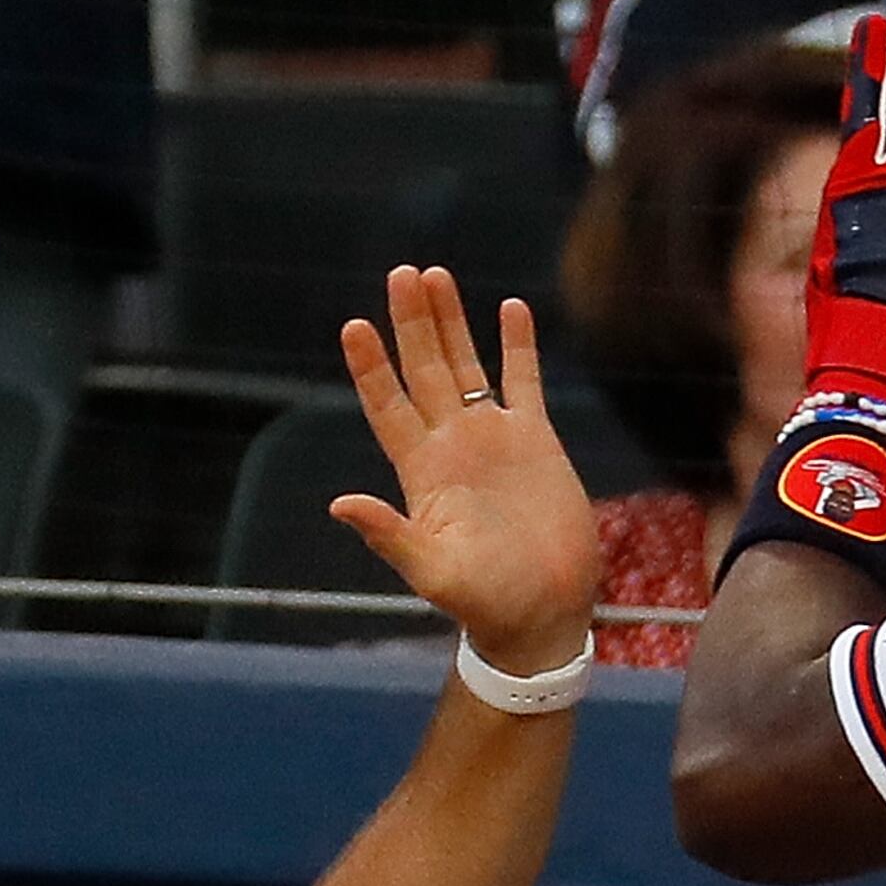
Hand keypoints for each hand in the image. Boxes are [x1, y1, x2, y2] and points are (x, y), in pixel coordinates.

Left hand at [330, 265, 599, 675]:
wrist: (546, 612)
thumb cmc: (487, 602)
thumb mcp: (432, 571)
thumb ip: (389, 535)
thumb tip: (339, 504)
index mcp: (421, 471)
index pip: (387, 406)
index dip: (371, 367)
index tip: (354, 325)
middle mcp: (451, 446)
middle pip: (423, 369)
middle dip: (411, 323)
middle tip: (400, 273)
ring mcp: (493, 439)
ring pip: (465, 365)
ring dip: (451, 322)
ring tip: (436, 275)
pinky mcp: (536, 440)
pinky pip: (524, 381)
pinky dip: (518, 345)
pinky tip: (509, 308)